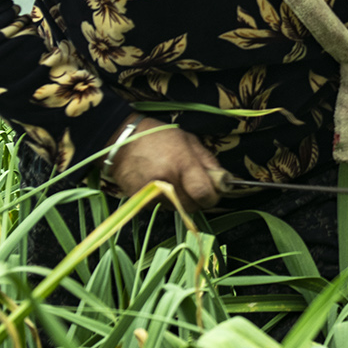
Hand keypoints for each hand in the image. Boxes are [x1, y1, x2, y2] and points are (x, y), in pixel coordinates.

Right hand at [104, 112, 222, 209]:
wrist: (122, 143)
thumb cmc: (160, 137)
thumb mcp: (190, 142)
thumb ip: (209, 163)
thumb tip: (226, 181)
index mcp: (181, 163)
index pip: (204, 194)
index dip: (213, 196)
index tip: (214, 192)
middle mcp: (166, 181)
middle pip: (193, 206)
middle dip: (199, 199)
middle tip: (196, 185)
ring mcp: (152, 193)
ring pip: (179, 209)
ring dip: (183, 200)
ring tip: (176, 181)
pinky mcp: (141, 201)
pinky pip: (164, 208)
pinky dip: (168, 200)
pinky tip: (163, 184)